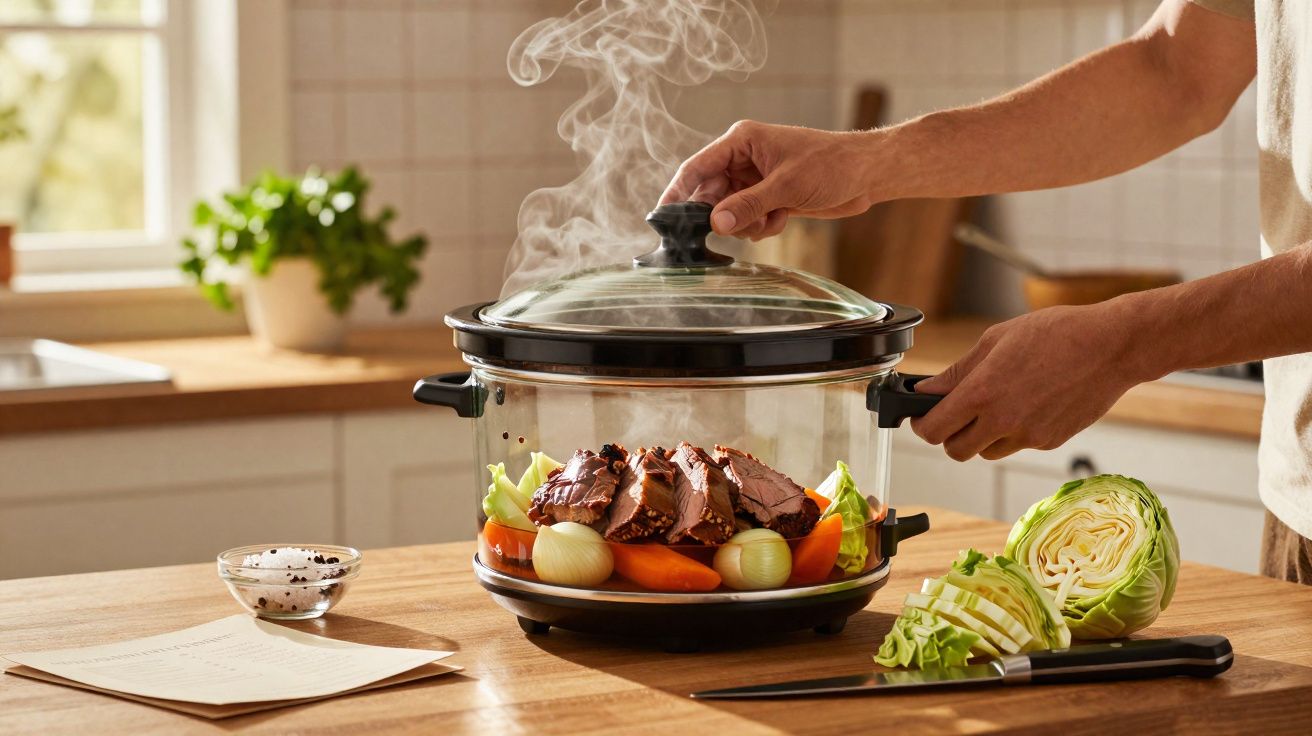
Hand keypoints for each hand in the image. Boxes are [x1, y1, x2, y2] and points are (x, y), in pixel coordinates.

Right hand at [660, 120, 881, 239]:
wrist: (866, 174)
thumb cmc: (830, 165)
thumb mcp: (786, 186)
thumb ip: (748, 205)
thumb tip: (715, 223)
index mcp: (741, 141)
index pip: (697, 167)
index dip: (678, 192)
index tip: (663, 216)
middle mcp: (743, 159)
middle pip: (710, 194)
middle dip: (723, 215)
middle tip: (733, 228)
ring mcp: (756, 179)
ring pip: (730, 211)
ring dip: (746, 224)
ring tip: (771, 219)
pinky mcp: (769, 197)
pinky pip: (749, 219)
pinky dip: (761, 226)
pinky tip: (782, 219)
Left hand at [909, 304, 1154, 461]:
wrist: (1112, 347)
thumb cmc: (1056, 334)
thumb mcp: (996, 340)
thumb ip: (958, 371)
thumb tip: (927, 389)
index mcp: (982, 393)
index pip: (933, 430)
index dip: (922, 425)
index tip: (922, 415)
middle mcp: (1003, 421)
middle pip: (956, 450)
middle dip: (949, 434)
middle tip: (955, 413)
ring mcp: (1028, 435)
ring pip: (987, 451)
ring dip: (981, 436)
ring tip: (996, 404)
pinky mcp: (1049, 442)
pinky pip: (1017, 445)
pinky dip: (1012, 432)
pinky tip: (1026, 403)